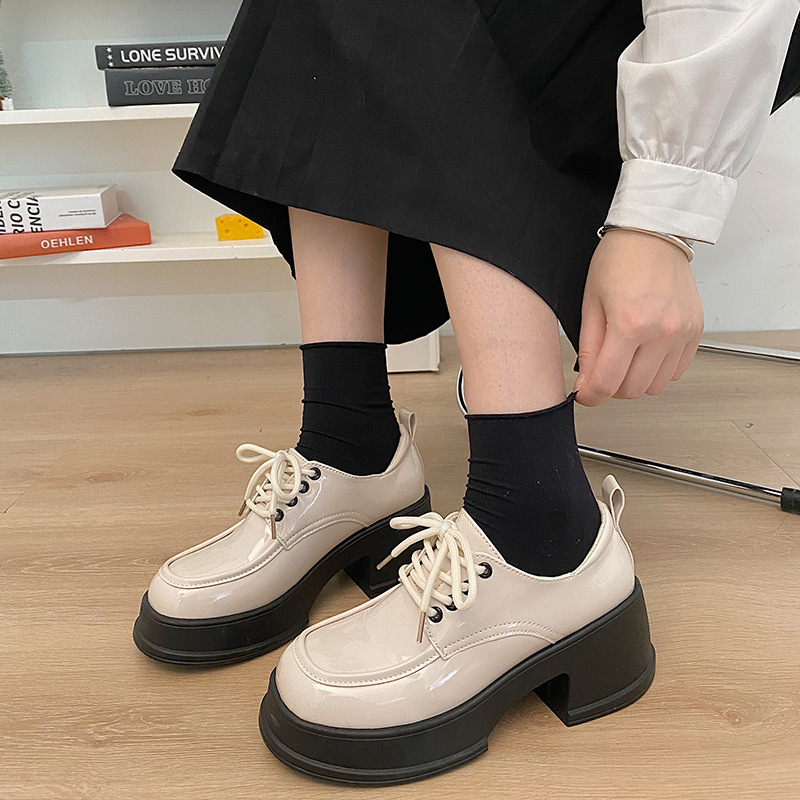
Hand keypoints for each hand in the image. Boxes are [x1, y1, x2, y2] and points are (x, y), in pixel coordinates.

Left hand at [574, 228, 703, 406]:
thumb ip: (588, 350)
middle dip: (611, 387)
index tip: (584, 394)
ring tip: (625, 358)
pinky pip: (676, 372)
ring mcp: (682, 333)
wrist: (654, 233)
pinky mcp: (696, 332)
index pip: (607, 384)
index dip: (590, 396)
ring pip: (656, 387)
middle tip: (603, 370)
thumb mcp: (591, 304)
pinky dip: (658, 371)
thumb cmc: (619, 261)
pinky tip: (646, 352)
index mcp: (629, 324)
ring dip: (636, 381)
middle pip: (632, 390)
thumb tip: (586, 384)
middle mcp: (661, 332)